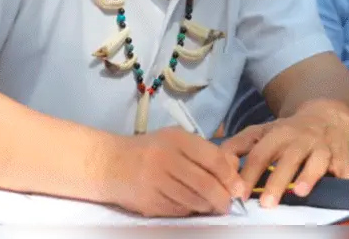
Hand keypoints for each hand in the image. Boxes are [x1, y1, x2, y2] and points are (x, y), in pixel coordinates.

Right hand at [102, 127, 244, 217]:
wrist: (110, 164)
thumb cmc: (149, 151)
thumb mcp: (176, 141)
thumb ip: (205, 152)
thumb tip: (234, 168)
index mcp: (176, 139)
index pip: (212, 158)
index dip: (230, 176)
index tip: (238, 187)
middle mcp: (166, 158)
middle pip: (205, 183)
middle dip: (222, 197)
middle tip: (229, 203)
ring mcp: (156, 182)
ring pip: (194, 200)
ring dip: (208, 206)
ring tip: (213, 205)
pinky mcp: (149, 202)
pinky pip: (179, 210)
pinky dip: (190, 210)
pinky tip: (191, 205)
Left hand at [221, 99, 348, 208]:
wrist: (326, 115)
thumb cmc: (288, 131)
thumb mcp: (261, 132)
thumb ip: (238, 146)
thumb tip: (219, 164)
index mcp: (278, 134)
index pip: (260, 154)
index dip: (249, 174)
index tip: (239, 194)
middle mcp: (301, 140)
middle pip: (288, 159)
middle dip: (277, 181)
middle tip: (266, 203)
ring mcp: (323, 148)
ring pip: (317, 161)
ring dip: (309, 176)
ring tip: (299, 192)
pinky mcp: (342, 157)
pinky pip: (345, 168)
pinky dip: (345, 178)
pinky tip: (342, 187)